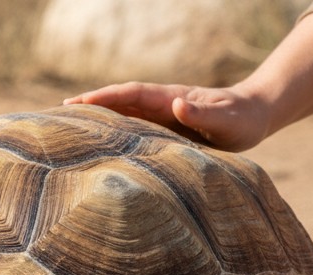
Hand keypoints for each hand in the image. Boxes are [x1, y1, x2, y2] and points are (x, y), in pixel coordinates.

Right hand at [64, 82, 271, 151]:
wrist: (255, 116)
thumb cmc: (242, 120)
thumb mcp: (226, 120)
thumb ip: (202, 112)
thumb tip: (177, 104)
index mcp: (170, 99)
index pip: (130, 94)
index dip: (104, 97)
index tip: (78, 103)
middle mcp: (161, 105)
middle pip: (119, 101)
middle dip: (91, 105)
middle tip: (58, 114)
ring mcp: (161, 116)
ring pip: (123, 114)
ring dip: (98, 118)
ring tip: (69, 128)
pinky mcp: (164, 129)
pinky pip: (133, 127)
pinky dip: (114, 130)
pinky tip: (100, 142)